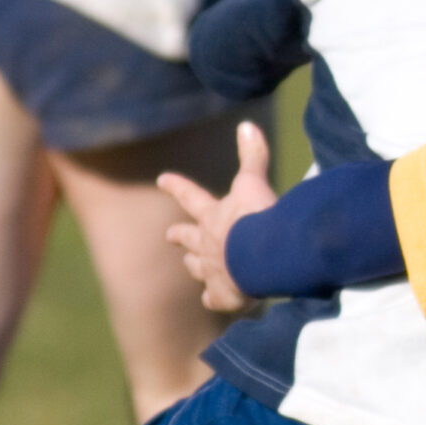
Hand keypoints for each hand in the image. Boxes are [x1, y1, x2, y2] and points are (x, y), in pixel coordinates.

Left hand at [160, 121, 277, 312]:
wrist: (263, 256)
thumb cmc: (257, 217)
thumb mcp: (254, 183)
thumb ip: (253, 155)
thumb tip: (246, 124)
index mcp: (212, 215)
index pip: (190, 195)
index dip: (177, 186)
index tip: (162, 179)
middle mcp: (206, 243)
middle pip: (186, 238)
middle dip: (178, 235)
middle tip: (170, 235)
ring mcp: (212, 271)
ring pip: (196, 268)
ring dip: (194, 266)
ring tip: (193, 267)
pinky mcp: (224, 295)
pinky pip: (215, 299)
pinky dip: (215, 299)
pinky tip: (215, 301)